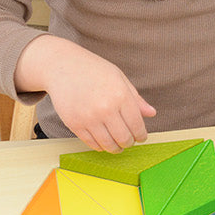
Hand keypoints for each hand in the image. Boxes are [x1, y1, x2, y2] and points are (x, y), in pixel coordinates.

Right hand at [14, 35, 155, 151]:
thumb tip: (152, 113)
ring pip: (108, 145)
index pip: (137, 125)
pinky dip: (100, 146)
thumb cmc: (93, 70)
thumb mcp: (119, 78)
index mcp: (120, 95)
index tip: (141, 137)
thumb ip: (135, 98)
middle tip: (129, 141)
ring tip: (117, 144)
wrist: (62, 66)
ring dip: (115, 148)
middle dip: (129, 143)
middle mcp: (105, 108)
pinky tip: (103, 141)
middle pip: (124, 138)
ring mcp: (88, 117)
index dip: (141, 135)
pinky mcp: (74, 124)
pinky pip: (91, 144)